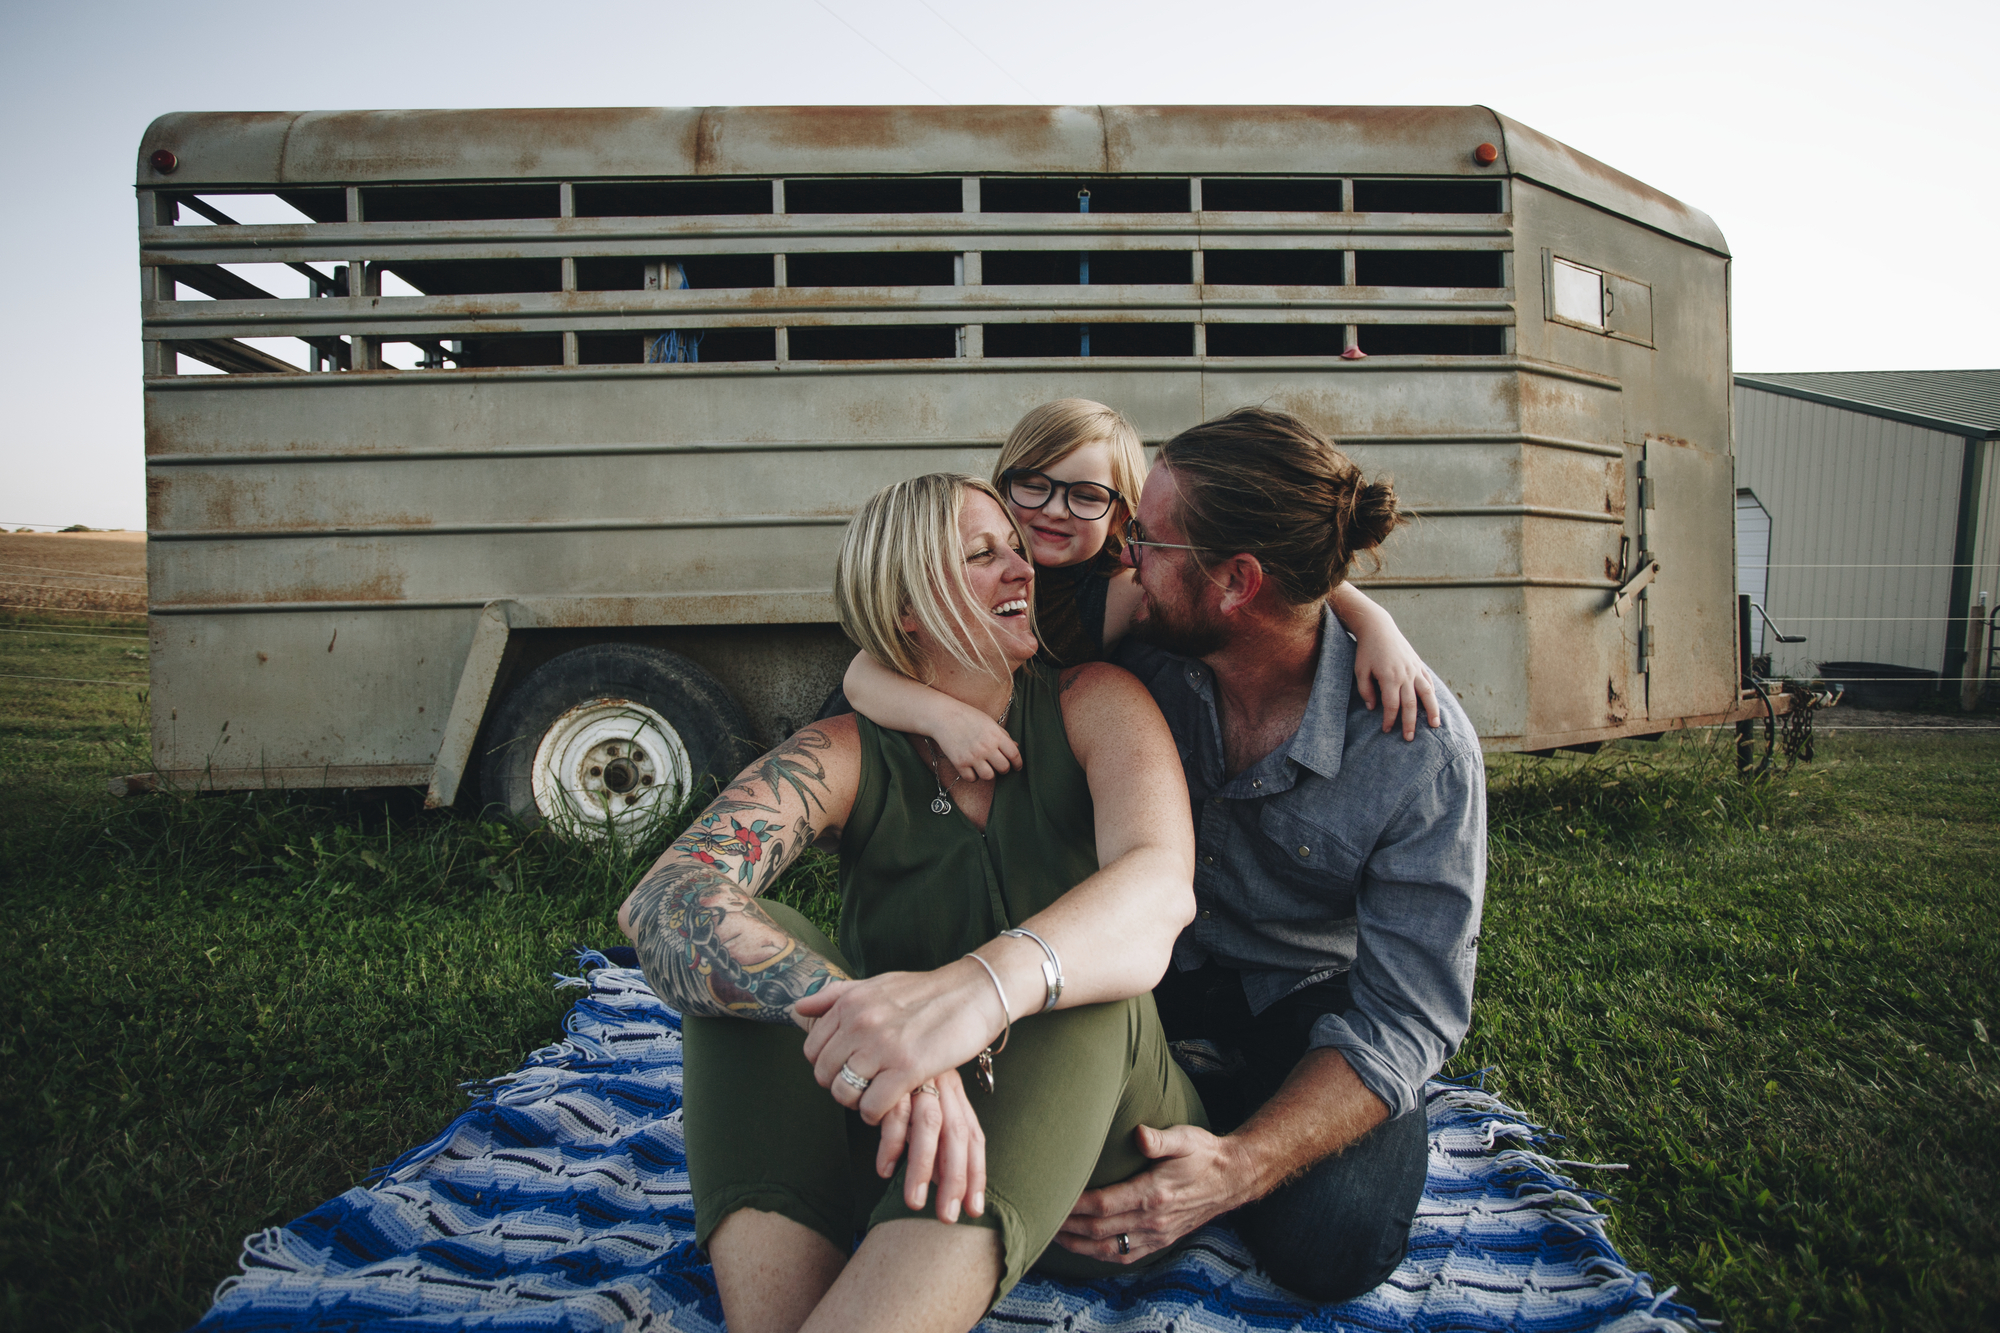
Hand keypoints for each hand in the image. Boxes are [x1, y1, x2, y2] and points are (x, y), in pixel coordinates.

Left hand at [794, 960, 1001, 1123]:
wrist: (974, 992)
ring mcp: (883, 1046)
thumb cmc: (927, 992)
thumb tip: (798, 1008)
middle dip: (840, 1086)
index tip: (848, 1068)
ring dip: (857, 1103)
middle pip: (825, 1075)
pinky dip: (876, 1114)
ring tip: (875, 1096)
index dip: (827, 1066)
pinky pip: (871, 1107)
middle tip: (863, 1086)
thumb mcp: (877, 984)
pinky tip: (890, 1104)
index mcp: (850, 1003)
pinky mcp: (907, 1068)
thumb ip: (836, 996)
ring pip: (844, 1093)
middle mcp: (860, 1023)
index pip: (812, 1050)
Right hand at [873, 1068, 987, 1222]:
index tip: (974, 1209)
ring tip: (914, 1203)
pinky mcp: (891, 1079)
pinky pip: (894, 1114)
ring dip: (922, 1168)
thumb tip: (941, 1181)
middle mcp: (942, 1088)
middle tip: (948, 1217)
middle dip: (955, 1179)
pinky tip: (885, 1169)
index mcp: (955, 1094)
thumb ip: (935, 1136)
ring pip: (928, 1128)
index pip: (973, 1137)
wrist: (883, 1021)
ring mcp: (918, 1082)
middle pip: (956, 1137)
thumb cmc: (904, 1070)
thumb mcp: (926, 1098)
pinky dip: (890, 1143)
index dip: (976, 1173)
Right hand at [929, 703, 1020, 780]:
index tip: (1017, 767)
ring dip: (989, 774)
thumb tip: (1016, 747)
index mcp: (996, 736)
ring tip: (985, 767)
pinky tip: (971, 769)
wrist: (944, 716)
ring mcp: (972, 756)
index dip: (1018, 763)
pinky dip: (973, 776)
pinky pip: (971, 778)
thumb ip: (1003, 736)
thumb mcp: (989, 723)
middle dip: (1003, 769)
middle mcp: (986, 747)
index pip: (1014, 755)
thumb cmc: (968, 717)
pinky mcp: (959, 763)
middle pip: (1003, 768)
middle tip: (998, 766)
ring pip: (989, 776)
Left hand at [1056, 1123, 1247, 1262]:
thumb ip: (1160, 1139)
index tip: (1052, 1197)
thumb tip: (1139, 1134)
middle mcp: (1153, 1220)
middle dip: (1067, 1226)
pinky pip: (1126, 1255)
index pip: (1103, 1205)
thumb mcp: (1185, 1137)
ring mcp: (1157, 1234)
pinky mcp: (1161, 1240)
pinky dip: (1100, 1255)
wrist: (1232, 1178)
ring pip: (1109, 1248)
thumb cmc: (1204, 1153)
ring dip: (1078, 1245)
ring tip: (1054, 1236)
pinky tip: (1085, 1248)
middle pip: (1098, 1230)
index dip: (1074, 1205)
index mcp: (1153, 1194)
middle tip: (1041, 1217)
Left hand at [1352, 625, 1439, 741]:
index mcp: (1389, 678)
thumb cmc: (1366, 650)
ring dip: (1432, 711)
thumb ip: (1366, 690)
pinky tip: (1434, 705)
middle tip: (1409, 738)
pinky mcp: (1418, 664)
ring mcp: (1414, 669)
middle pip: (1410, 704)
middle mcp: (1405, 675)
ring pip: (1427, 694)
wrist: (1379, 628)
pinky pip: (1428, 682)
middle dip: (1410, 723)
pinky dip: (1433, 694)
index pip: (1392, 705)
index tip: (1386, 730)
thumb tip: (1373, 708)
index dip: (1390, 720)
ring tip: (1435, 725)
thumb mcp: (1360, 670)